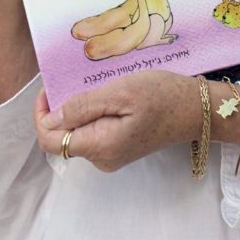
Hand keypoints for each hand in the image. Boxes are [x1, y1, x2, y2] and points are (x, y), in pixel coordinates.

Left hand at [34, 72, 200, 172]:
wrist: (197, 110)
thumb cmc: (162, 96)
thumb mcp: (120, 92)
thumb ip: (82, 107)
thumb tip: (50, 120)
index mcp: (100, 146)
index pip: (50, 140)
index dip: (42, 116)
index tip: (50, 89)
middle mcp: (102, 158)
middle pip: (63, 137)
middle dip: (64, 109)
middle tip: (80, 81)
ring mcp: (111, 156)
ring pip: (79, 133)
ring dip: (81, 109)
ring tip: (101, 86)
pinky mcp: (120, 149)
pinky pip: (95, 132)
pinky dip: (95, 113)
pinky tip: (111, 96)